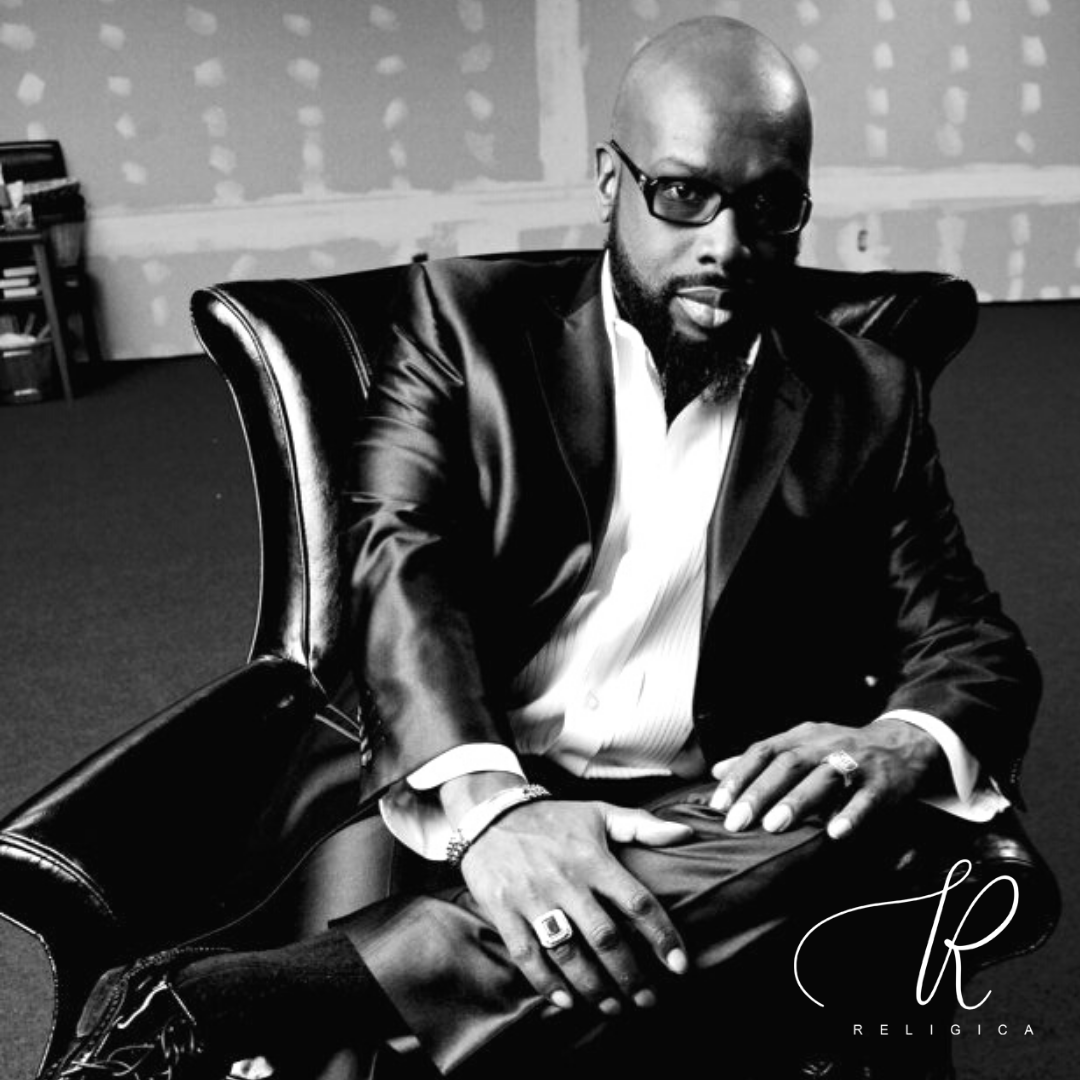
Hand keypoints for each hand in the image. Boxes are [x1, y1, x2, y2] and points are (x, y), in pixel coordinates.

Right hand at [457, 797, 691, 1013]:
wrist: (490, 812)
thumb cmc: (553, 817)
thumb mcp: (598, 813)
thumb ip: (641, 825)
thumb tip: (685, 832)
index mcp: (593, 859)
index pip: (636, 901)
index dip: (661, 935)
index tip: (679, 965)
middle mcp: (565, 880)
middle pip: (605, 937)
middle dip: (629, 974)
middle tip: (647, 999)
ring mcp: (532, 897)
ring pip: (568, 952)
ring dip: (593, 986)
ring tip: (613, 1007)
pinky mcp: (504, 910)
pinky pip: (527, 955)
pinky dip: (546, 983)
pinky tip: (566, 1001)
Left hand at [708, 719, 944, 839]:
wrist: (901, 744)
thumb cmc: (838, 751)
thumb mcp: (800, 746)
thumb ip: (760, 760)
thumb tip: (717, 771)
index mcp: (801, 737)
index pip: (763, 751)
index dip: (739, 776)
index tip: (719, 804)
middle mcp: (824, 745)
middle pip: (788, 764)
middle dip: (760, 793)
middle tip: (737, 822)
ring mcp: (855, 761)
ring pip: (824, 776)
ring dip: (797, 801)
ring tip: (773, 826)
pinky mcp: (882, 782)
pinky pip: (866, 798)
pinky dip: (850, 814)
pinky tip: (834, 833)